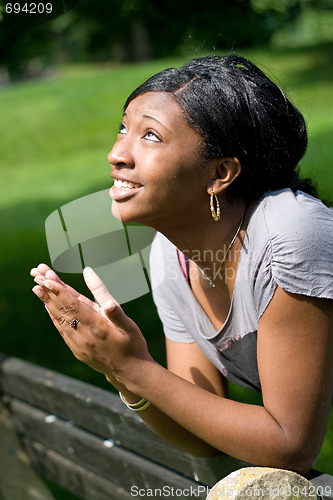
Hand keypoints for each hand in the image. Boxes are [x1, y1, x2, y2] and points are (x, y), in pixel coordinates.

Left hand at [31, 264, 152, 389]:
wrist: (130, 373)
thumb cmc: (132, 345)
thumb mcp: (128, 325)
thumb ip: (112, 306)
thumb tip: (100, 287)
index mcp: (97, 328)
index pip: (74, 306)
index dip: (59, 291)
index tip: (47, 278)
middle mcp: (83, 337)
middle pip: (62, 310)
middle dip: (49, 291)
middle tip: (36, 275)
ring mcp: (78, 345)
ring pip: (59, 319)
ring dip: (47, 302)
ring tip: (37, 287)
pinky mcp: (77, 349)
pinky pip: (61, 329)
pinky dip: (54, 316)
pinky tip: (47, 306)